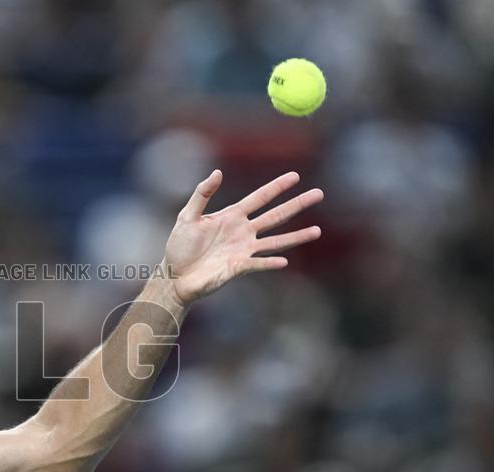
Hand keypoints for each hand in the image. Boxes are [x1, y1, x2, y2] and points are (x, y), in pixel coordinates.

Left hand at [163, 170, 322, 305]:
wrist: (175, 276)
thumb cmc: (179, 247)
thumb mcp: (187, 216)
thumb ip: (202, 194)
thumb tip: (217, 172)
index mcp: (232, 216)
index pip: (259, 198)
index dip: (276, 187)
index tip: (295, 176)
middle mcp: (243, 232)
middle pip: (275, 216)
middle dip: (297, 205)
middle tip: (318, 194)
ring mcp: (244, 250)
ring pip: (276, 241)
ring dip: (296, 236)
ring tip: (317, 231)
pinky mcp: (239, 267)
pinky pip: (259, 263)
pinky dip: (270, 262)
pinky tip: (283, 260)